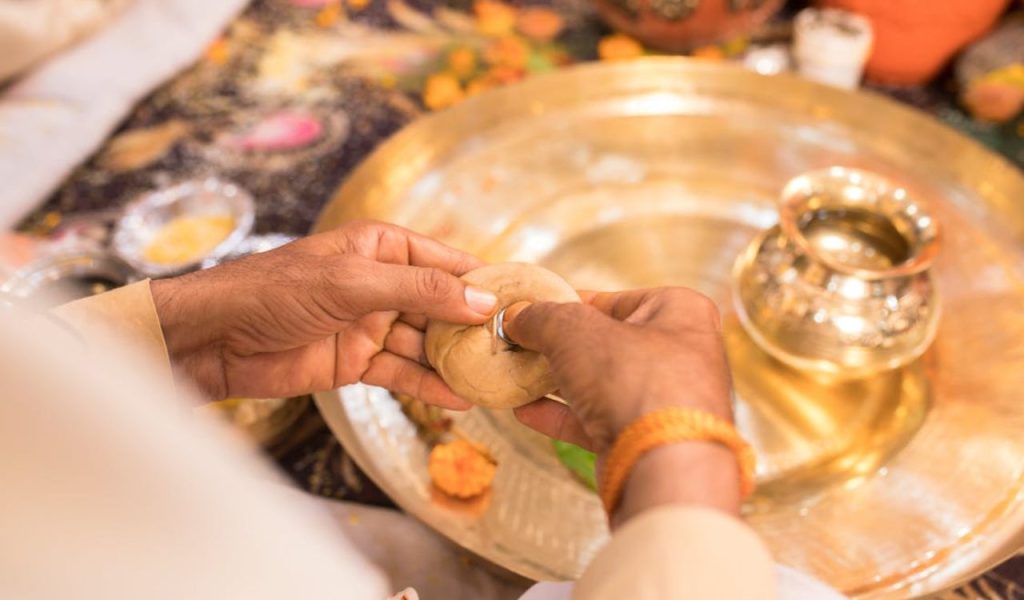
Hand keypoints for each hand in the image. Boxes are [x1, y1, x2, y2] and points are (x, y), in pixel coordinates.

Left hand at [150, 221, 496, 406]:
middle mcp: (381, 283)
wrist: (215, 338)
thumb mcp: (353, 283)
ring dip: (456, 360)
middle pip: (441, 305)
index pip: (446, 260)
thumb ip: (418, 291)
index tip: (523, 301)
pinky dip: (428, 385)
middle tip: (516, 349)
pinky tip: (460, 399)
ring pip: (425, 342)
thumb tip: (479, 302)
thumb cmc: (275, 291)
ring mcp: (370, 323)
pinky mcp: (355, 361)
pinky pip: (402, 372)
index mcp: (382, 247)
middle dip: (475, 327)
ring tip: (496, 379)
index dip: (483, 281)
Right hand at [505, 288, 740, 519]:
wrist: (665, 468)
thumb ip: (543, 318)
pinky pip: (598, 420)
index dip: (572, 302)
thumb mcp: (576, 332)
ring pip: (601, 384)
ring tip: (516, 375)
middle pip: (608, 342)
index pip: (617, 299)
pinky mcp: (646, 440)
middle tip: (521, 344)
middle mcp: (680, 354)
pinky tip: (525, 411)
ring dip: (557, 382)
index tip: (535, 309)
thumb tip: (517, 316)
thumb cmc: (635, 380)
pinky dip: (562, 415)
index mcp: (680, 313)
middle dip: (561, 346)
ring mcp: (664, 401)